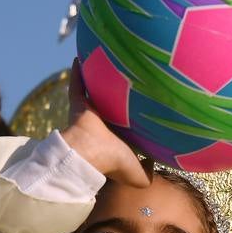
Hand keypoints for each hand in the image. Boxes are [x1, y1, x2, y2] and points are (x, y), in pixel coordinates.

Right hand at [60, 59, 148, 187]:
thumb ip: (149, 171)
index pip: (127, 126)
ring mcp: (90, 114)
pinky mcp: (78, 105)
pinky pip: (77, 84)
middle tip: (126, 79)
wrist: (90, 154)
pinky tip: (80, 57)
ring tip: (102, 63)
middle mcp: (104, 124)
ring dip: (96, 80)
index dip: (134, 118)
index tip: (144, 106)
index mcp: (117, 138)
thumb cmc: (114, 163)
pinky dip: (77, 72)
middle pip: (111, 106)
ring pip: (94, 93)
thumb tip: (154, 163)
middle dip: (116, 96)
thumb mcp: (139, 175)